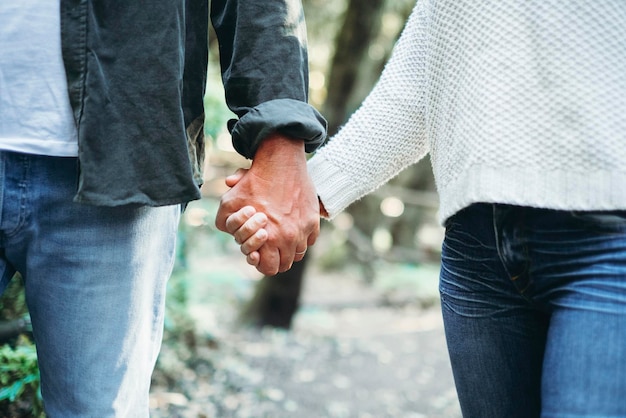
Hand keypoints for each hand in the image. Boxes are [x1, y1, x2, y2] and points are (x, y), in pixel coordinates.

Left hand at [215, 133, 319, 274]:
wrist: (282, 161)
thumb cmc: (255, 180)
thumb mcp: (231, 199)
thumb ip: (225, 218)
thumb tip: (227, 228)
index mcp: (269, 237)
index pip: (268, 268)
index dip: (262, 264)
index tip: (259, 254)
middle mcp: (289, 237)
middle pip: (285, 265)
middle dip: (275, 259)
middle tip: (268, 248)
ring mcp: (304, 229)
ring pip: (298, 253)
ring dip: (289, 249)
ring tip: (280, 236)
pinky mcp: (313, 220)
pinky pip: (309, 240)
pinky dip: (302, 237)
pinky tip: (292, 226)